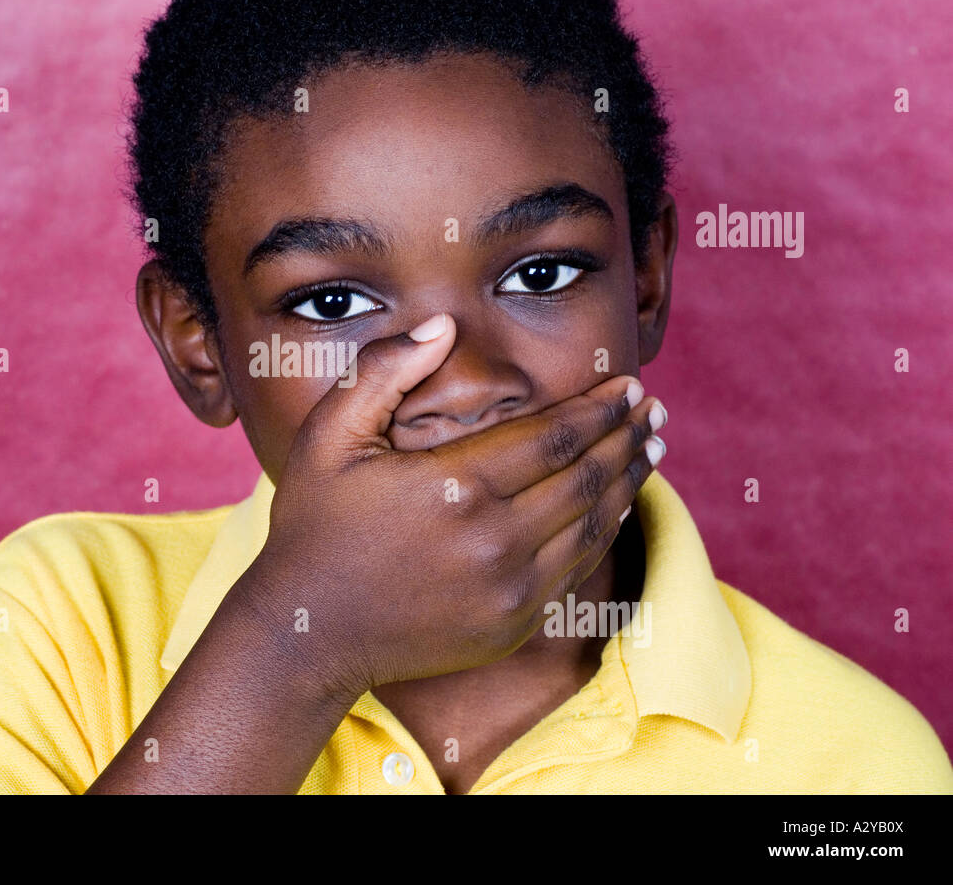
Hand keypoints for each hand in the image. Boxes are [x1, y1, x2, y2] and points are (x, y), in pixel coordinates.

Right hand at [235, 312, 665, 697]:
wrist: (309, 634)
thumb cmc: (314, 526)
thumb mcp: (328, 436)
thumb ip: (384, 371)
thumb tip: (444, 326)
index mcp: (457, 486)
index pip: (555, 435)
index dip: (598, 407)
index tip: (627, 383)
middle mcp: (495, 542)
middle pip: (586, 478)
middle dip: (625, 436)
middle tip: (652, 409)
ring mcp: (510, 591)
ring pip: (593, 525)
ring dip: (629, 481)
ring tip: (650, 447)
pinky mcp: (514, 625)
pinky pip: (577, 571)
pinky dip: (606, 532)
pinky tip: (617, 506)